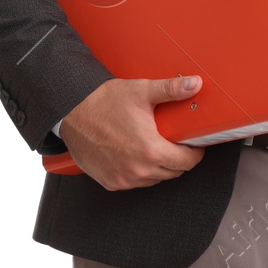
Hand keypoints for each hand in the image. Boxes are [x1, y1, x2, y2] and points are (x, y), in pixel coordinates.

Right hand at [59, 75, 206, 190]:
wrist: (72, 113)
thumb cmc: (105, 102)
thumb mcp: (142, 91)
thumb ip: (171, 90)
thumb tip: (195, 84)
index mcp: (150, 150)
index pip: (187, 162)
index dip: (195, 153)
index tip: (193, 144)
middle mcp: (138, 170)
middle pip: (173, 172)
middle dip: (179, 158)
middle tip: (174, 141)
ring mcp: (124, 179)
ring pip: (155, 179)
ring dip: (160, 167)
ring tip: (155, 146)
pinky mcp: (111, 182)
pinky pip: (136, 183)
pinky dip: (141, 172)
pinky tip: (137, 155)